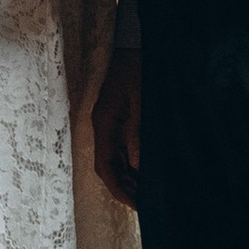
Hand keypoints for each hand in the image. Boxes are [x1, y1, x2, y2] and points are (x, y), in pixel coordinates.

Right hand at [90, 40, 141, 208]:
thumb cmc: (138, 68)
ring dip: (127, 178)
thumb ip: (137, 132)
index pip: (105, 165)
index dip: (119, 188)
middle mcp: (102, 125)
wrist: (133, 43)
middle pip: (106, 166)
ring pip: (112, 159)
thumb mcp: (141, 100)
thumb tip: (135, 165)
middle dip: (123, 188)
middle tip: (145, 205)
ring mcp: (108, 122)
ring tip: (146, 194)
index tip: (136, 204)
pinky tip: (143, 172)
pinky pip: (118, 148)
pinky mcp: (117, 118)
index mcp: (104, 122)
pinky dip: (129, 164)